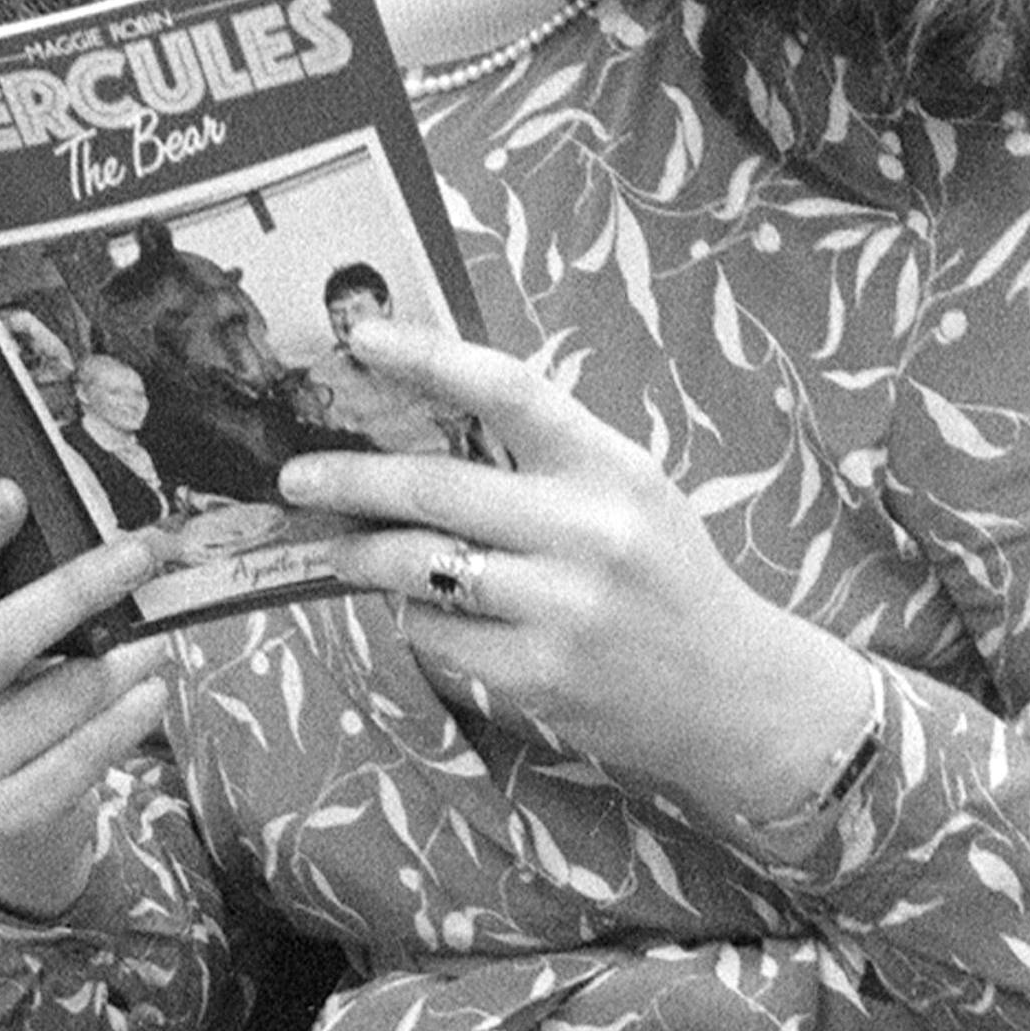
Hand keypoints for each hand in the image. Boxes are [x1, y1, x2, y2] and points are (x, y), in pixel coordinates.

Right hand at [0, 483, 178, 919]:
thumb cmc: (4, 701)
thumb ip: (22, 601)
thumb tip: (108, 546)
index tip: (11, 492)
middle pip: (4, 640)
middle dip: (78, 591)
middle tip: (138, 555)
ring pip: (64, 696)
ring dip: (124, 662)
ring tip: (152, 644)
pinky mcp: (6, 811)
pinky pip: (86, 754)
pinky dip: (128, 718)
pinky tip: (150, 693)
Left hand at [274, 323, 881, 832]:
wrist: (732, 692)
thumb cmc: (665, 577)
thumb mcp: (629, 492)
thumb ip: (545, 456)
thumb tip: (419, 420)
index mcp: (611, 467)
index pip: (508, 389)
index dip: (426, 355)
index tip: (357, 338)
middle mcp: (589, 533)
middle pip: (435, 488)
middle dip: (348, 480)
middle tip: (297, 478)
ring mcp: (563, 610)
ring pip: (421, 568)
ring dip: (362, 556)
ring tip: (340, 551)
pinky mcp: (539, 676)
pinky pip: (437, 638)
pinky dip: (414, 621)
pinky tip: (420, 614)